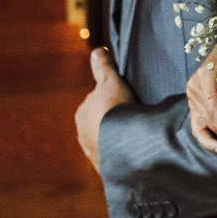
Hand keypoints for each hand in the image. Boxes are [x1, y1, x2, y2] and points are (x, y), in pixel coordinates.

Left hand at [76, 48, 134, 168]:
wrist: (121, 142)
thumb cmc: (114, 107)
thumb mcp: (111, 81)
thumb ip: (103, 67)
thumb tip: (97, 50)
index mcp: (82, 112)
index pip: (95, 103)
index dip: (111, 100)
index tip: (126, 101)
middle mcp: (82, 133)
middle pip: (99, 123)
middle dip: (112, 122)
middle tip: (132, 119)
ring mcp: (92, 152)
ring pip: (106, 141)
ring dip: (116, 139)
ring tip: (134, 136)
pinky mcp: (104, 167)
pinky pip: (113, 157)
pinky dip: (121, 154)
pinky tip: (132, 151)